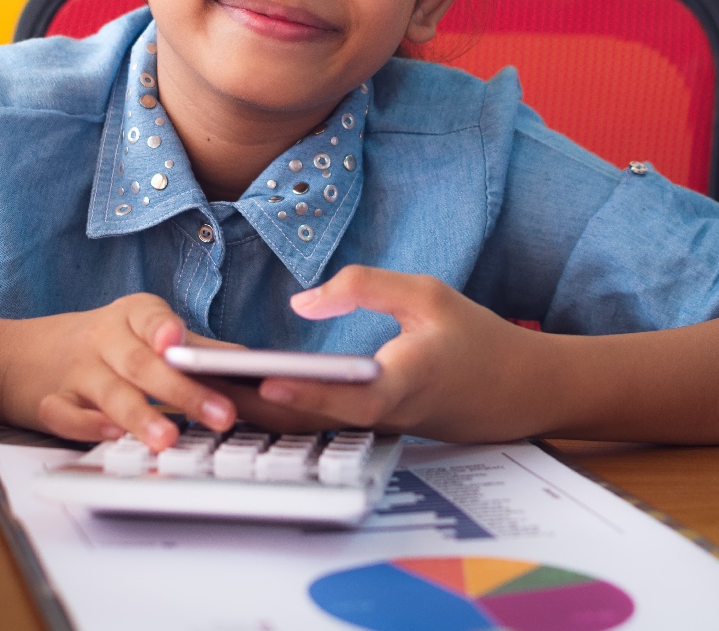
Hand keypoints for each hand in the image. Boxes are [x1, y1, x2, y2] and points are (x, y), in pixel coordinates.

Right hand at [0, 293, 238, 450]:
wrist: (22, 355)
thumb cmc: (105, 345)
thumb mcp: (148, 334)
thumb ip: (198, 350)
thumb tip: (253, 365)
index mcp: (130, 316)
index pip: (151, 319)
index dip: (165, 330)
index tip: (179, 343)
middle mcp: (102, 338)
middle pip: (141, 363)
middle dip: (182, 391)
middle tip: (221, 414)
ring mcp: (75, 372)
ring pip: (109, 393)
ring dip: (140, 416)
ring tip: (169, 438)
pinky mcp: (51, 402)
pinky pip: (66, 415)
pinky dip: (87, 426)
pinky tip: (110, 436)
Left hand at [227, 266, 551, 441]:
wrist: (518, 391)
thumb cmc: (475, 338)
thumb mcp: (427, 294)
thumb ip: (365, 288)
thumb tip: (302, 304)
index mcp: (401, 385)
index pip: (344, 394)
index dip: (303, 390)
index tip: (261, 379)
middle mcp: (381, 417)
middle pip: (308, 419)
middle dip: (253, 404)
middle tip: (200, 384)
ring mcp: (373, 429)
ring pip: (307, 427)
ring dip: (257, 410)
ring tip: (204, 385)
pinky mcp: (370, 430)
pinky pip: (318, 425)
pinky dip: (279, 411)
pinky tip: (241, 392)